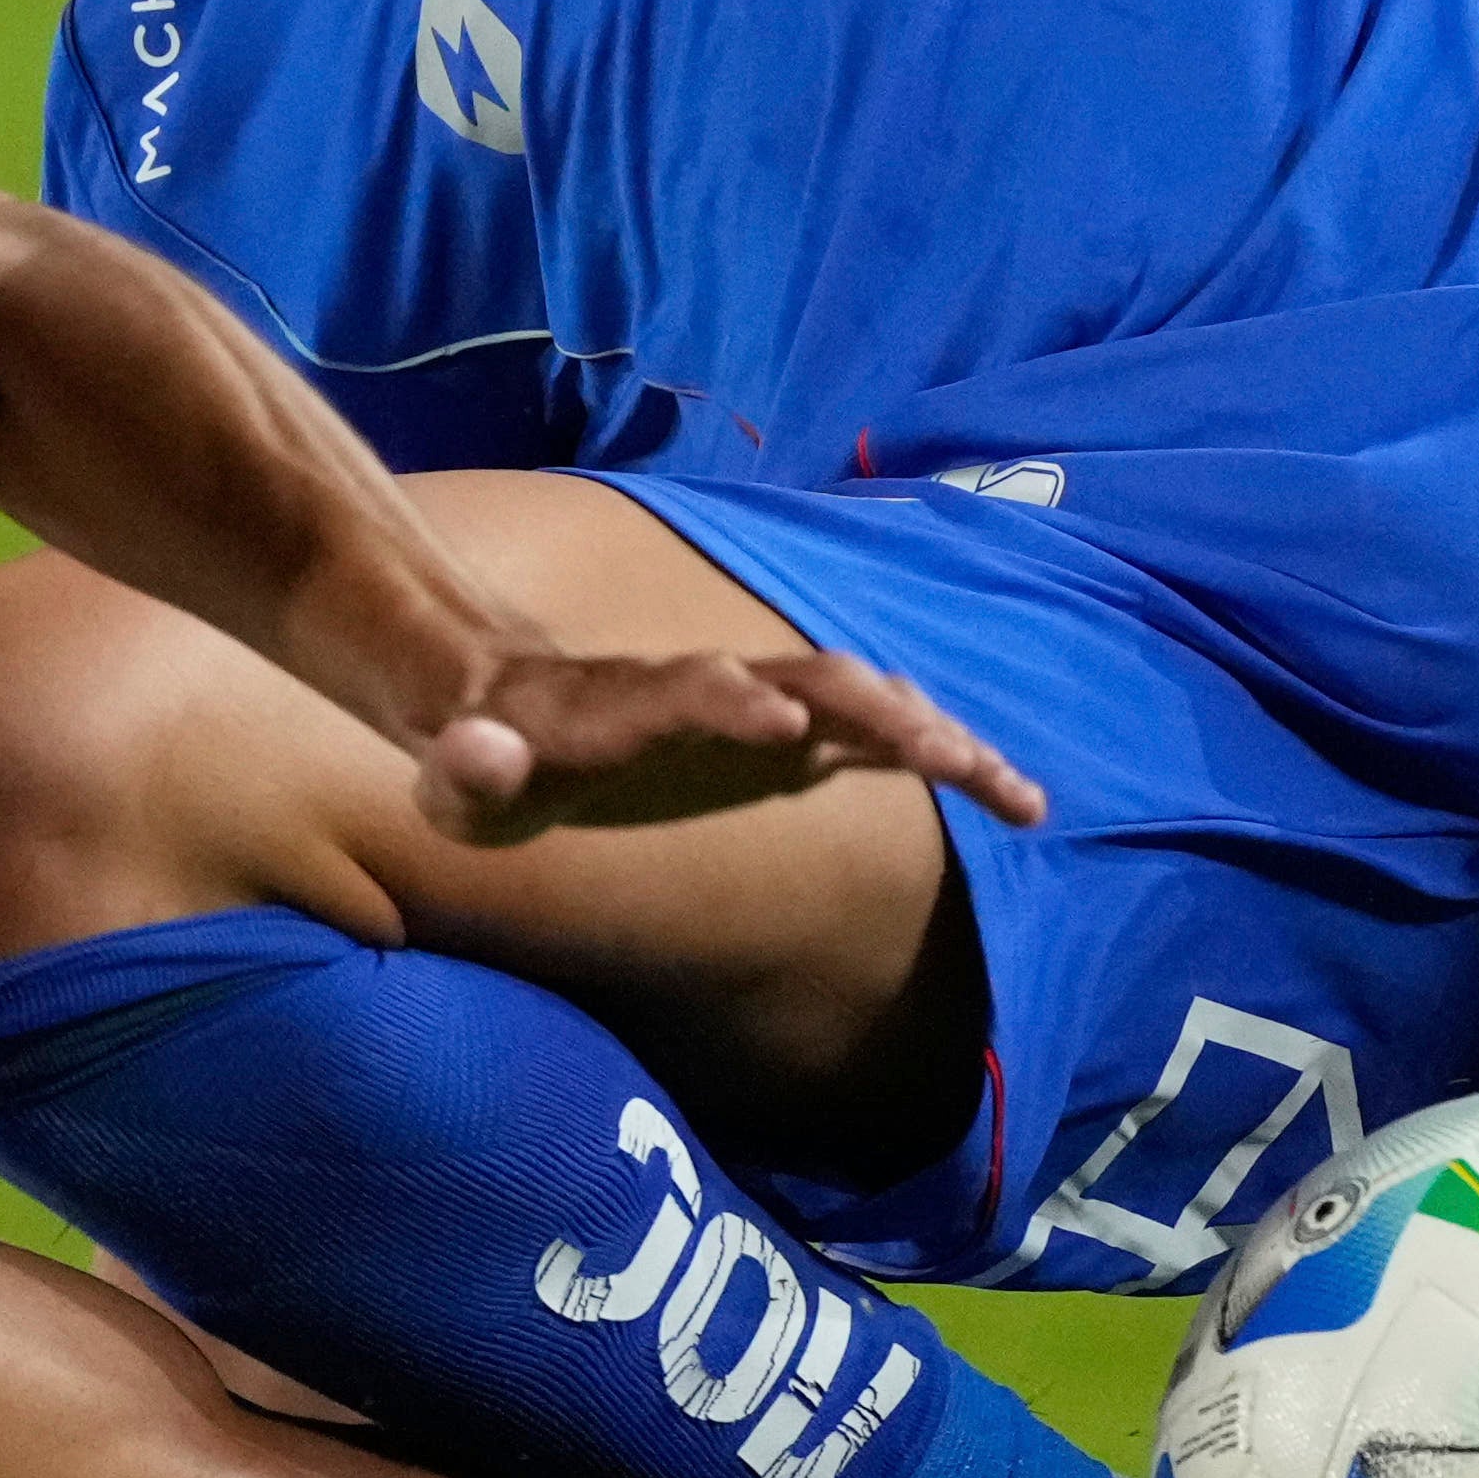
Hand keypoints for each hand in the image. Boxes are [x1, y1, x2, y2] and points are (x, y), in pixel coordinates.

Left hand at [407, 636, 1045, 844]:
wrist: (506, 694)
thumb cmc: (481, 756)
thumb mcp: (458, 776)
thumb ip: (468, 770)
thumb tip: (479, 753)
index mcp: (629, 703)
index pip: (684, 692)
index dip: (727, 704)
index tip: (782, 726)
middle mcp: (708, 687)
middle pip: (808, 680)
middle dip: (881, 714)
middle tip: (954, 759)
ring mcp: (754, 703)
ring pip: (862, 701)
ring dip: (939, 738)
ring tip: (1020, 796)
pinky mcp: (783, 732)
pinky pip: (876, 735)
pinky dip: (943, 756)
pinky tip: (1011, 796)